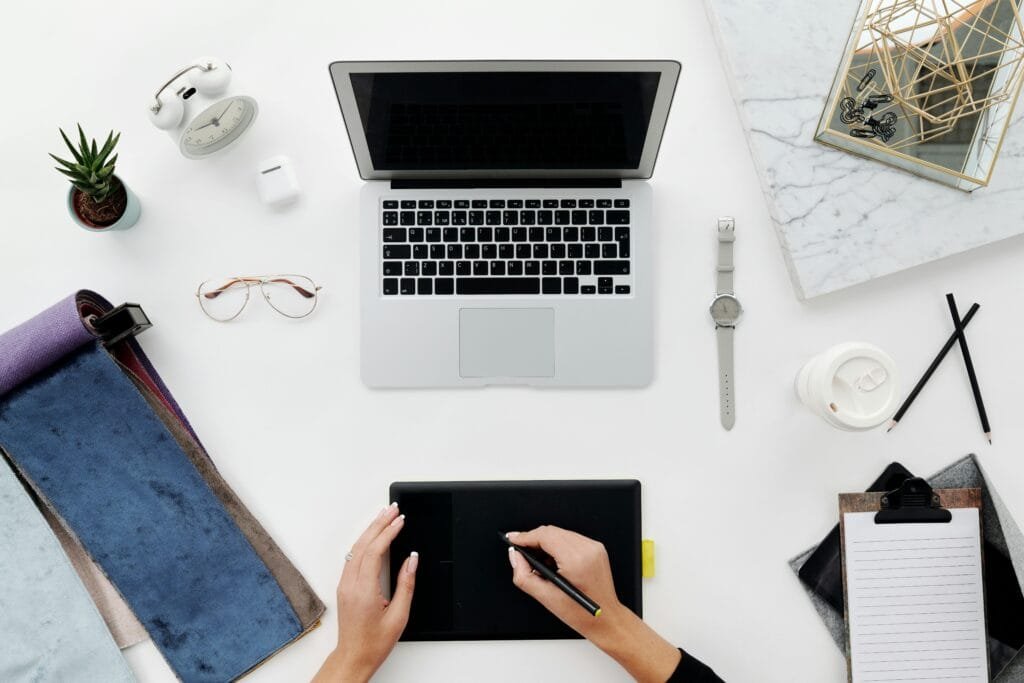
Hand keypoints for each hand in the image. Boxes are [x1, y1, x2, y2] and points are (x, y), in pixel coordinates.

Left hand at [313, 504, 416, 682]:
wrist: (354, 657)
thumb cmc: (375, 642)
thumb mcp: (399, 615)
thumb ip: (406, 584)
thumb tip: (411, 560)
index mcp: (363, 590)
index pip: (375, 551)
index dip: (388, 532)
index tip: (400, 520)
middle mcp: (350, 584)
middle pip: (363, 544)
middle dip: (379, 523)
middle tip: (393, 509)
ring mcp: (345, 585)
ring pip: (355, 548)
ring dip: (370, 530)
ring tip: (384, 516)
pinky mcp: (344, 586)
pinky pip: (352, 557)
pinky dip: (364, 542)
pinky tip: (373, 536)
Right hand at [506, 526, 679, 682]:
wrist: (606, 619)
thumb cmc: (582, 613)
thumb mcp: (546, 597)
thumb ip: (524, 575)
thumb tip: (515, 557)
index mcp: (576, 560)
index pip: (545, 536)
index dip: (525, 536)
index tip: (513, 539)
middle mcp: (587, 550)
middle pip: (552, 531)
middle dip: (533, 538)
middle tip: (520, 550)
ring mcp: (594, 547)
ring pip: (561, 533)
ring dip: (545, 542)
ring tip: (537, 560)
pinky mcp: (596, 548)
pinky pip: (571, 539)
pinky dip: (558, 546)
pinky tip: (552, 561)